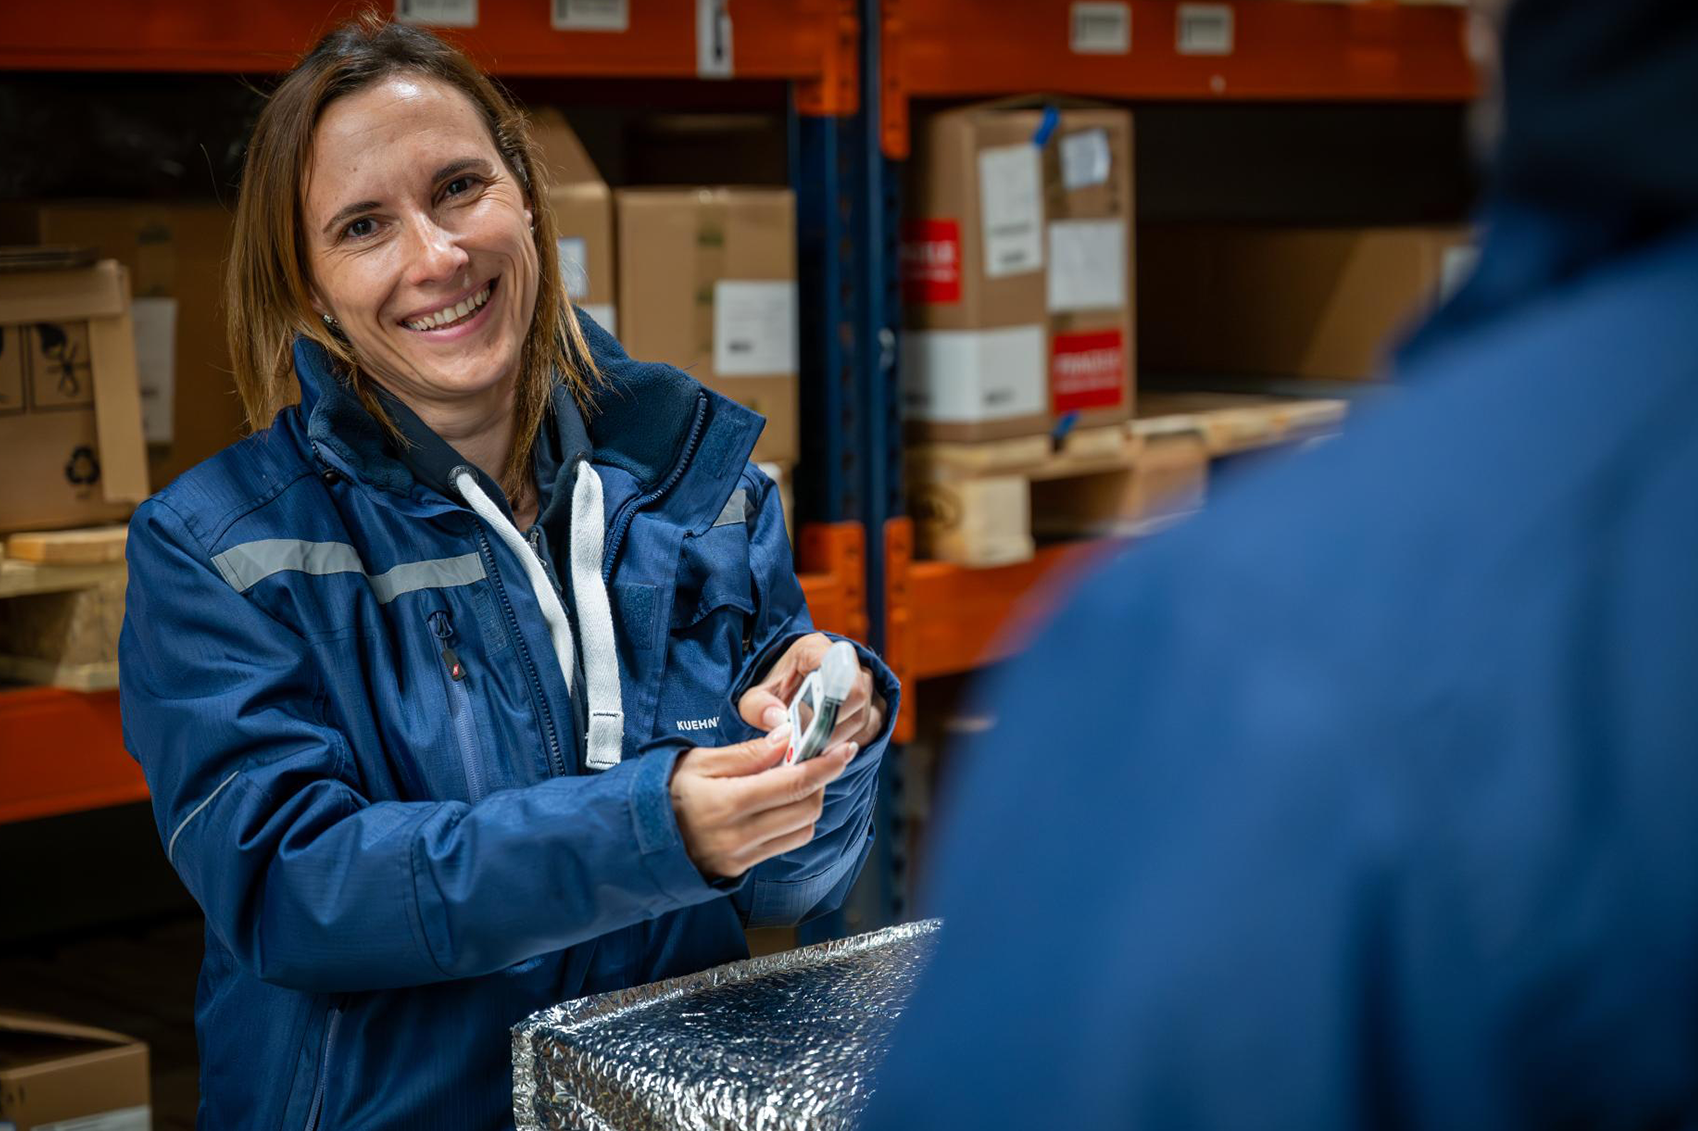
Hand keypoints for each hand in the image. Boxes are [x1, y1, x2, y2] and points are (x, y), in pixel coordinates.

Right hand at [671, 725, 858, 880]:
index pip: (794, 783)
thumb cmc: (664, 792)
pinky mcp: (742, 870)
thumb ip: (748, 753)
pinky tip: (779, 804)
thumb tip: (788, 738)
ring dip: (808, 803)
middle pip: (806, 808)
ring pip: (802, 830)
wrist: (635, 838)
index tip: (845, 750)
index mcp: (728, 803)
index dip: (826, 766)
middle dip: (819, 781)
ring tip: (793, 781)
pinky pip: (784, 845)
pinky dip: (792, 822)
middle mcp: (739, 836)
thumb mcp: (699, 761)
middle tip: (812, 759)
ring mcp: (742, 857)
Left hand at [737, 633, 886, 749]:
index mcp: (816, 649)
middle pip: (858, 698)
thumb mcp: (754, 697)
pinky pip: (873, 728)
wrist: (789, 688)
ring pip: (867, 716)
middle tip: (809, 746)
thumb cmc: (775, 690)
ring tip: (816, 748)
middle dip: (833, 729)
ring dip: (842, 739)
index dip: (830, 705)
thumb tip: (779, 720)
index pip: (840, 674)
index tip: (809, 727)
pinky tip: (830, 748)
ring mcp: (866, 681)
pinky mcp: (874, 701)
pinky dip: (852, 743)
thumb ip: (759, 707)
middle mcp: (849, 661)